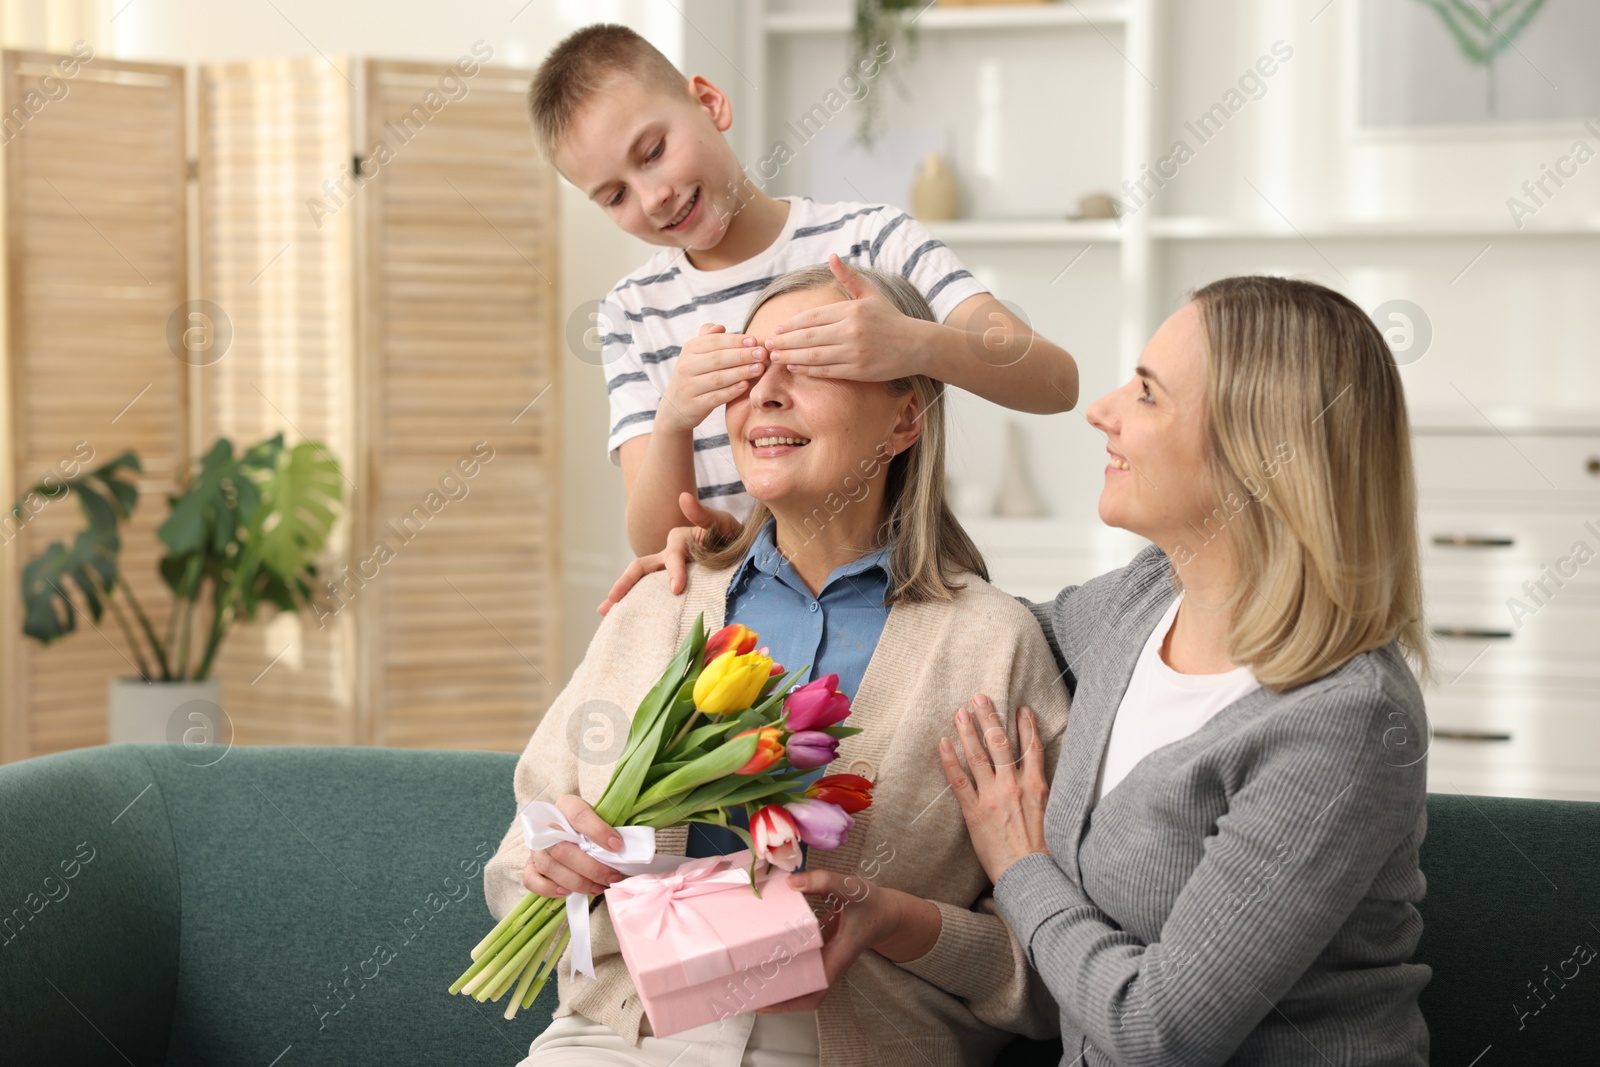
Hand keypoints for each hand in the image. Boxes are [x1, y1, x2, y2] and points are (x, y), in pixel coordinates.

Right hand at [521, 794, 626, 896]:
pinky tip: (568, 892)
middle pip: (564, 848)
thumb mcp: (602, 818)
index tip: (618, 847)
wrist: (569, 829)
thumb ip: (611, 827)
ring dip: (577, 882)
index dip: (598, 831)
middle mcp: (546, 824)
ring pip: (550, 866)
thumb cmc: (590, 825)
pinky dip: (549, 889)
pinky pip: (532, 879)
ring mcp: (536, 846)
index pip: (579, 815)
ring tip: (599, 888)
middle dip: (592, 867)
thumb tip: (632, 846)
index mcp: (566, 805)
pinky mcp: (530, 864)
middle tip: (613, 877)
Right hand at [598, 493, 738, 613]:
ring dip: (623, 596)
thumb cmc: (730, 536)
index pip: (672, 557)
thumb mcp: (721, 522)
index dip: (674, 572)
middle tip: (612, 599)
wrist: (737, 550)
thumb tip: (683, 497)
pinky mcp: (671, 585)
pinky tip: (626, 618)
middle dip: (625, 583)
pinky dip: (638, 605)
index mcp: (678, 541)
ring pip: (641, 583)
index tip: (677, 589)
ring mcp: (666, 572)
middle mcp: (667, 556)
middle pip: (640, 568)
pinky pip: (653, 595)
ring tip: (606, 612)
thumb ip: (703, 514)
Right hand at [657, 323, 767, 434]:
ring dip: (741, 372)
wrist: (676, 408)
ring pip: (718, 378)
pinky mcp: (695, 405)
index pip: (714, 341)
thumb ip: (707, 339)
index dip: (735, 340)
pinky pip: (716, 397)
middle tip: (762, 354)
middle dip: (742, 355)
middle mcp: (686, 366)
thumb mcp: (695, 355)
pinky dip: (732, 391)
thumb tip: (720, 327)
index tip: (754, 340)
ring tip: (759, 368)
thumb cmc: (693, 376)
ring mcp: (689, 387)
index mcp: (689, 350)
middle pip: (718, 358)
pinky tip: (746, 385)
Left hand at [754, 869, 938, 1013]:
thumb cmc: (873, 904)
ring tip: (744, 973)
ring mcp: (823, 957)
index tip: (762, 1003)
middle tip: (742, 988)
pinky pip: (799, 960)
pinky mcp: (820, 948)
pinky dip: (782, 959)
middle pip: (798, 991)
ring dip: (775, 977)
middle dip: (772, 994)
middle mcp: (827, 963)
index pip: (811, 994)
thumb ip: (825, 881)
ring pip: (797, 977)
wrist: (888, 911)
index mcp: (836, 959)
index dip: (787, 1004)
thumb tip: (791, 882)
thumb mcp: (852, 888)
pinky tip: (763, 948)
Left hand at [762, 254, 925, 380]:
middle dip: (785, 341)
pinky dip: (808, 370)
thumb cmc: (891, 319)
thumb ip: (849, 277)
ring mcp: (854, 352)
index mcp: (851, 310)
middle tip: (768, 345)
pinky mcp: (858, 370)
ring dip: (791, 356)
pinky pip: (827, 371)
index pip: (813, 316)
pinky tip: (795, 366)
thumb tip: (832, 256)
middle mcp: (851, 330)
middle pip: (808, 336)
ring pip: (814, 355)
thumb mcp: (871, 294)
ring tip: (775, 357)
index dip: (792, 324)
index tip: (777, 328)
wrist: (916, 345)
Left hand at [938, 694, 1050, 884]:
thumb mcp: (1054, 815)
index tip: (1021, 709)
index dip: (1026, 726)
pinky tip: (942, 744)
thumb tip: (1040, 778)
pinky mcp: (975, 812)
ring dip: (968, 731)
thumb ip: (1045, 793)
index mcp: (1037, 786)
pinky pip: (959, 780)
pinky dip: (950, 760)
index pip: (1032, 747)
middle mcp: (1015, 786)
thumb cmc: (1045, 851)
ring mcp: (993, 797)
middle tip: (980, 698)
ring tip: (960, 712)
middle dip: (990, 717)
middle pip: (1001, 743)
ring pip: (979, 756)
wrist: (1031, 875)